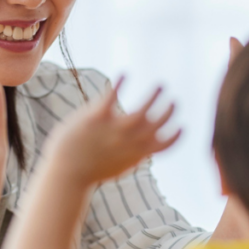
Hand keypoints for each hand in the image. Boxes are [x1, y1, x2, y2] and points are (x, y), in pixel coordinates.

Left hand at [44, 78, 180, 186]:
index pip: (163, 146)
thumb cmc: (88, 172)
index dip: (175, 136)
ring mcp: (115, 129)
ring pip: (142, 110)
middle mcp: (129, 142)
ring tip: (160, 85)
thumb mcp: (115, 167)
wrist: (66, 174)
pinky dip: (120, 84)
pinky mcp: (97, 118)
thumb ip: (130, 157)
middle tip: (173, 100)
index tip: (181, 127)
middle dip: (168, 111)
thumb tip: (140, 153)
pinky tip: (124, 74)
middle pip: (157, 124)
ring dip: (154, 96)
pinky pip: (111, 97)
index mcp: (135, 155)